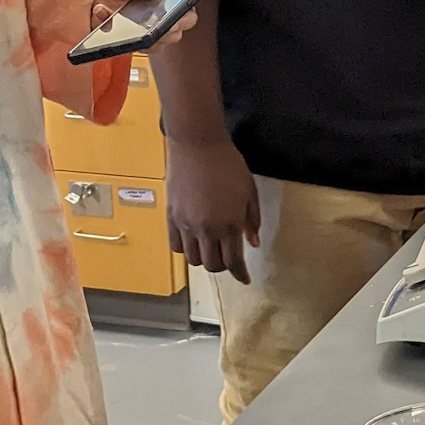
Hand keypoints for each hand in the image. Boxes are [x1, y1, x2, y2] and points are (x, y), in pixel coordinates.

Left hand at [92, 0, 235, 46]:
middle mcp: (178, 7)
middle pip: (191, 18)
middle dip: (178, 17)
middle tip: (164, 14)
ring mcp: (164, 28)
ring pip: (170, 37)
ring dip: (149, 28)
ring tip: (125, 13)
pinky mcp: (148, 43)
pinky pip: (143, 45)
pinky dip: (122, 31)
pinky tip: (106, 13)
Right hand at [165, 136, 260, 280]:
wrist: (197, 144)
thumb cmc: (227, 164)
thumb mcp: (249, 191)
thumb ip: (252, 220)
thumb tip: (252, 243)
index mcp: (230, 224)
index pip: (234, 261)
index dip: (240, 274)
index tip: (244, 279)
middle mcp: (207, 229)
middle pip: (213, 265)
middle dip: (223, 266)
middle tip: (228, 258)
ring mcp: (186, 224)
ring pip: (193, 259)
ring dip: (204, 258)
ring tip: (210, 247)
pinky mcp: (171, 216)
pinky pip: (176, 245)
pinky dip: (185, 249)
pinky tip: (193, 241)